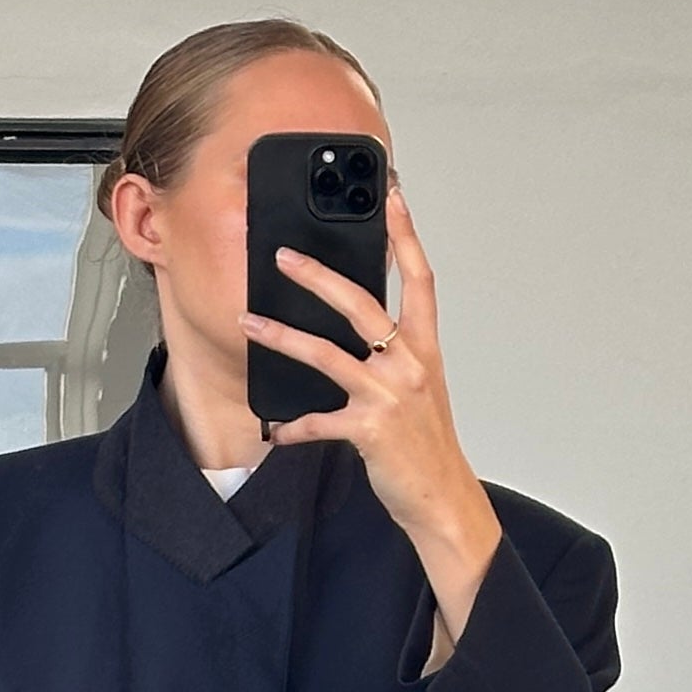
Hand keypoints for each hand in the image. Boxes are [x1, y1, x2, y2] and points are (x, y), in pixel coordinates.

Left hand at [242, 185, 500, 659]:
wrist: (442, 496)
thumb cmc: (427, 444)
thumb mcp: (420, 388)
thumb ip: (394, 354)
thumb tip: (358, 331)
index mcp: (424, 348)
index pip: (419, 279)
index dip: (406, 235)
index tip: (391, 196)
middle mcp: (409, 364)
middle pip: (361, 304)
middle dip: (319, 276)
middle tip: (284, 255)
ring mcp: (389, 396)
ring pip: (327, 354)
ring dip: (282, 337)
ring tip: (249, 323)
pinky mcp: (370, 430)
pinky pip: (319, 422)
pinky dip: (294, 427)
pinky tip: (276, 430)